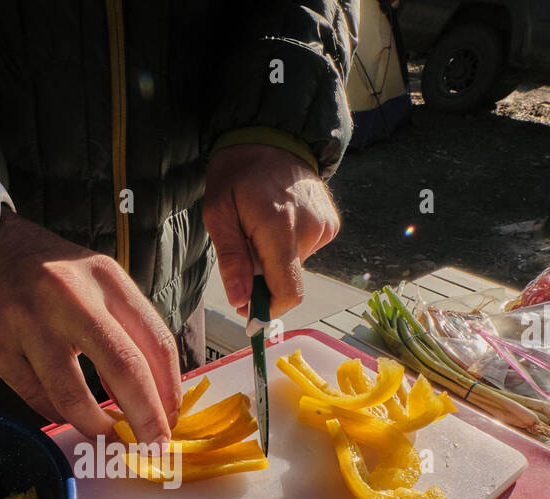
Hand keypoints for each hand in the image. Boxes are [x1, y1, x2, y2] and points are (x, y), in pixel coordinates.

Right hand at [0, 209, 179, 445]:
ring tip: (106, 436)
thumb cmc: (50, 273)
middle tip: (153, 446)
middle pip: (124, 369)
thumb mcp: (96, 281)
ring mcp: (27, 322)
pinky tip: (67, 414)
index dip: (169, 391)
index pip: (155, 342)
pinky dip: (57, 413)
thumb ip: (124, 330)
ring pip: (73, 396)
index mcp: (105, 278)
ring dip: (96, 426)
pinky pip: (35, 397)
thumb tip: (152, 396)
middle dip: (146, 418)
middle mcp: (69, 296)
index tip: (171, 420)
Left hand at [203, 143, 340, 318]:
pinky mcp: (331, 224)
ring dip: (274, 261)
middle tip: (245, 252)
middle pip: (289, 283)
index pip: (288, 292)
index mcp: (280, 227)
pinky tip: (278, 222)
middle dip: (264, 281)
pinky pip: (306, 252)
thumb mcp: (218, 213)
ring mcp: (325, 226)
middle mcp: (310, 229)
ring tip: (260, 228)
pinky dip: (288, 247)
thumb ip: (231, 259)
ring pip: (296, 268)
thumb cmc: (237, 174)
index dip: (269, 310)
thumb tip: (241, 300)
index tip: (249, 311)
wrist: (270, 136)